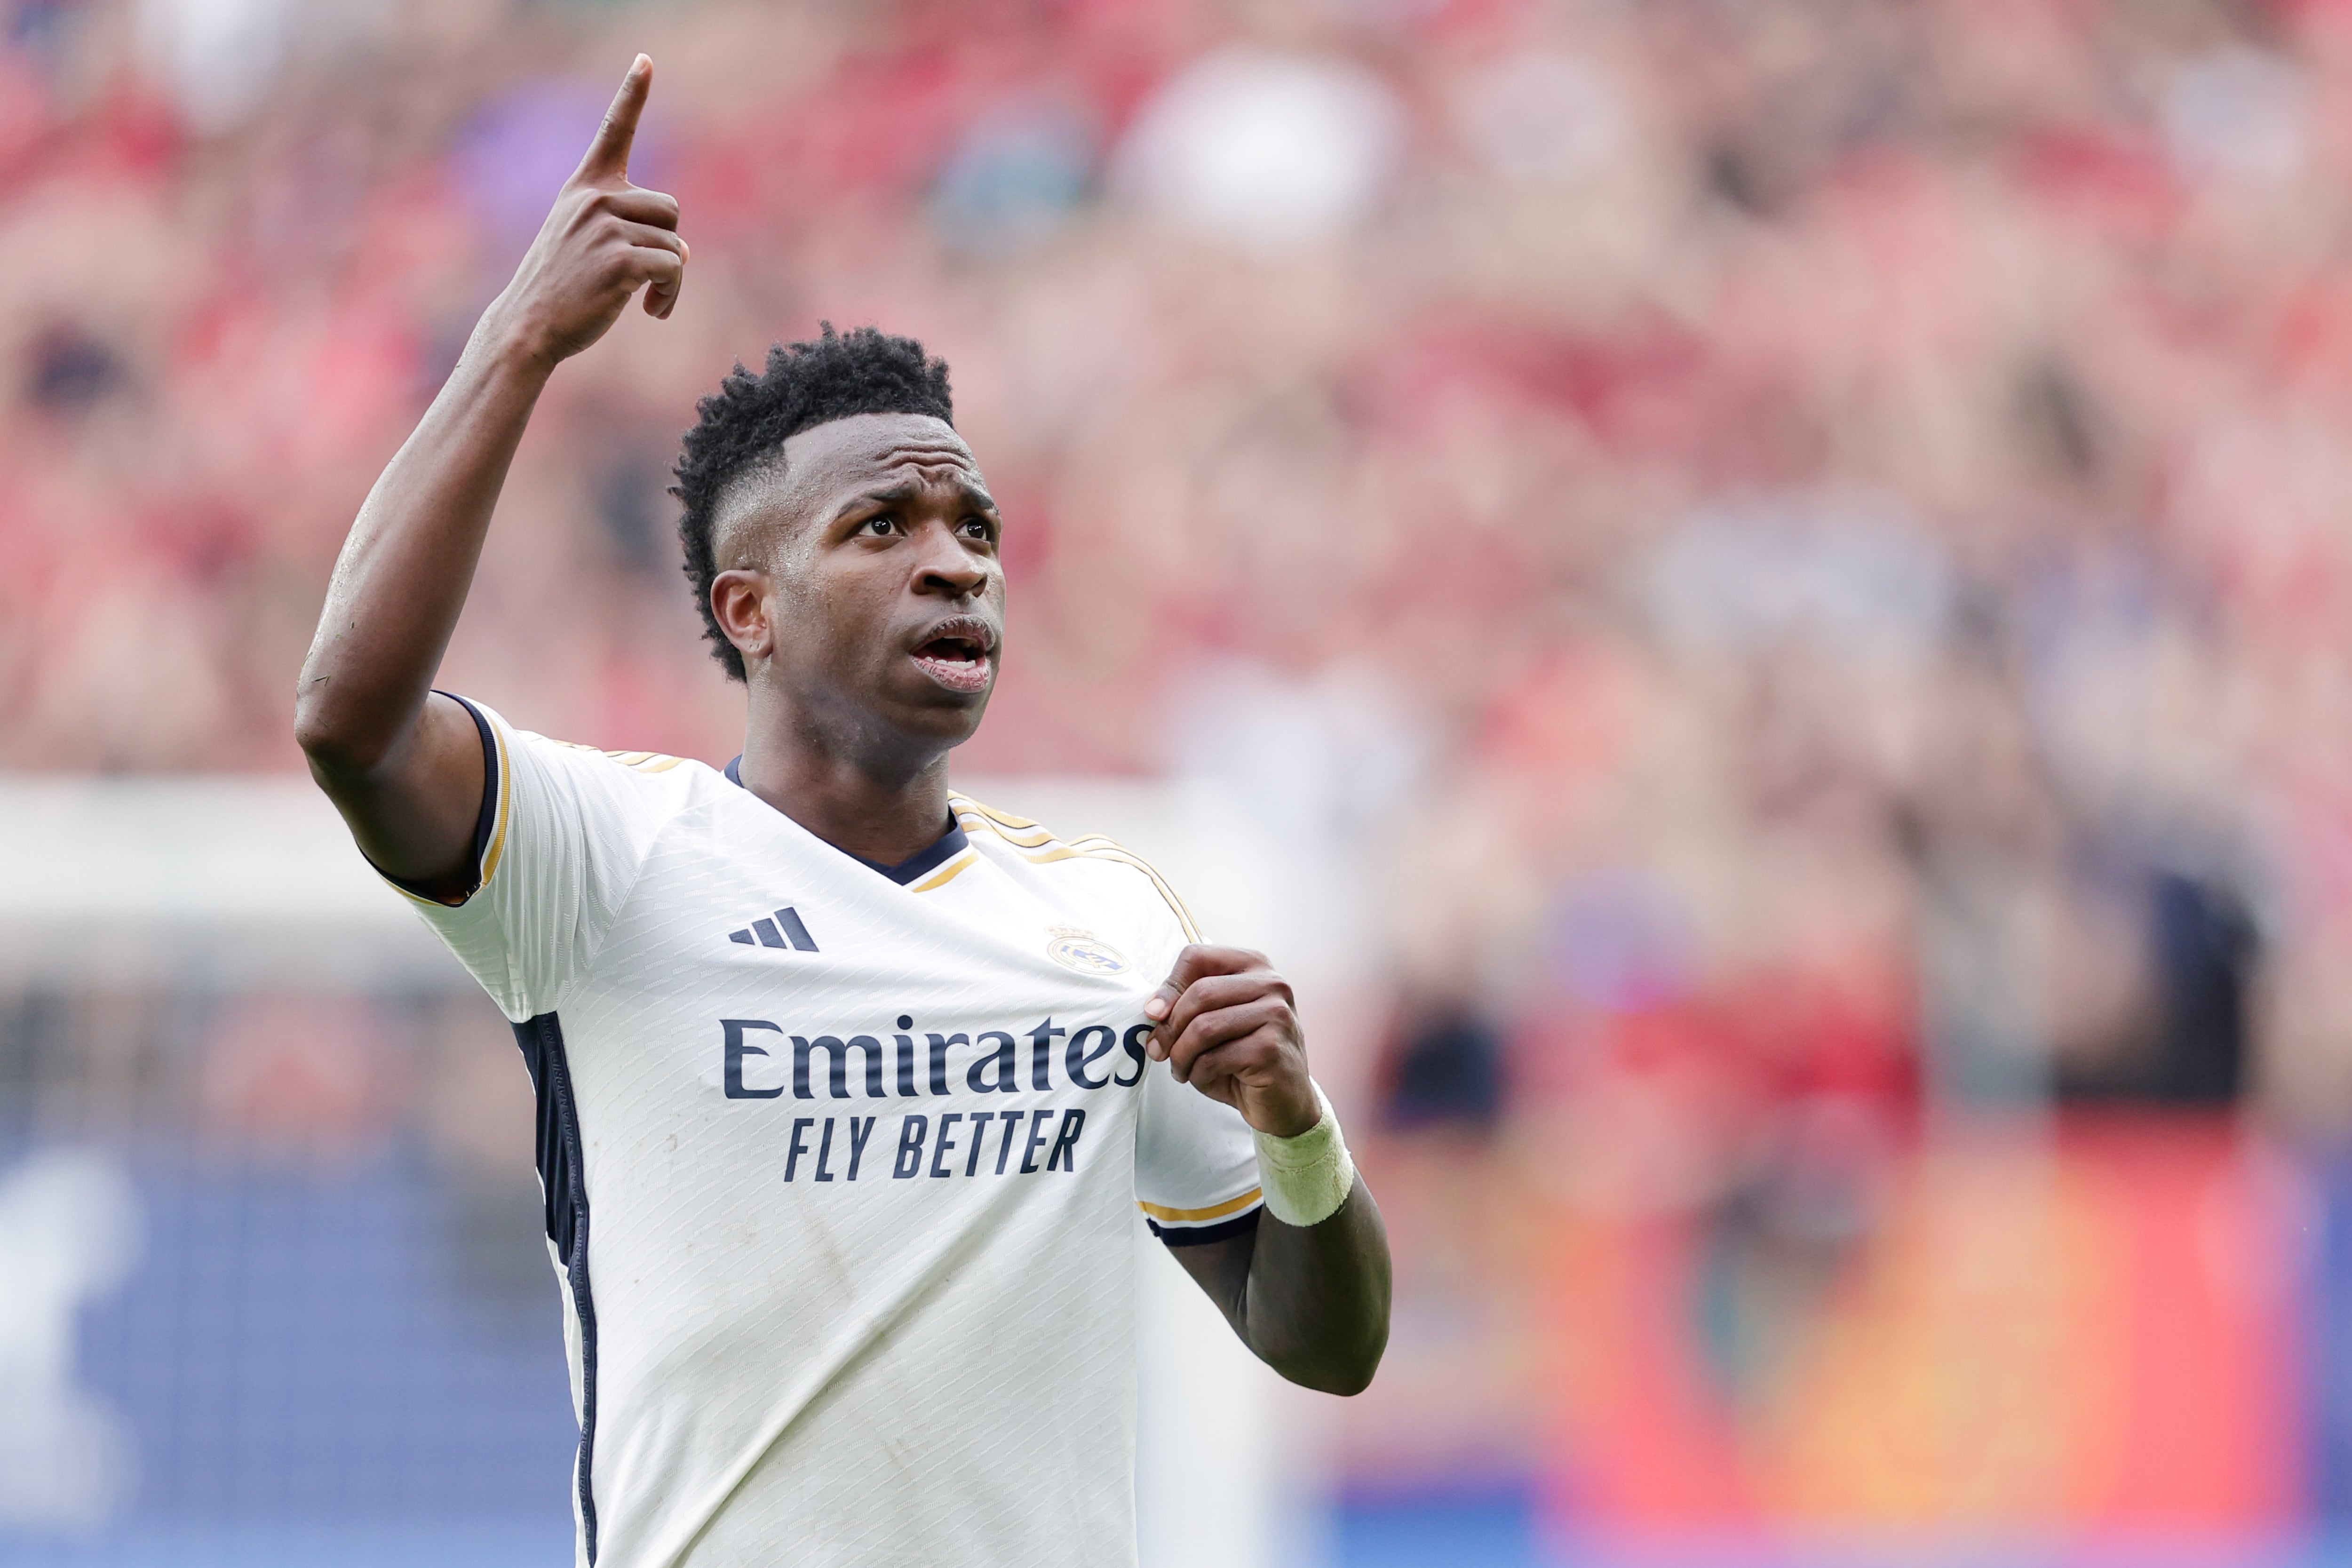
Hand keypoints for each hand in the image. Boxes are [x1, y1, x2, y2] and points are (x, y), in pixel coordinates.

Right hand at [483, 54, 685, 367]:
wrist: (529, 325)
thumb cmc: (562, 287)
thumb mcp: (587, 242)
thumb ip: (628, 229)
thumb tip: (683, 250)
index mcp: (585, 187)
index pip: (613, 130)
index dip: (632, 93)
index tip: (646, 60)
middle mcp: (595, 199)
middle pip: (670, 207)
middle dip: (668, 243)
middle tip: (650, 276)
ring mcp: (605, 228)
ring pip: (675, 244)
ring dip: (671, 279)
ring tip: (646, 298)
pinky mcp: (620, 260)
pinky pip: (673, 268)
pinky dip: (669, 294)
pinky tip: (651, 311)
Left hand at [1144, 946, 1319, 1137]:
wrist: (1285, 1100)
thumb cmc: (1244, 1057)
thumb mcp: (1214, 1022)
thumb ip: (1188, 1006)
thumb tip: (1153, 1010)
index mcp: (1253, 965)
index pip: (1197, 957)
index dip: (1169, 986)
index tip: (1153, 1014)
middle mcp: (1271, 983)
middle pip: (1200, 993)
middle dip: (1170, 1027)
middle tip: (1158, 1051)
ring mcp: (1276, 1015)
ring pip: (1204, 1027)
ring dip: (1181, 1055)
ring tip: (1181, 1069)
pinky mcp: (1271, 1049)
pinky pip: (1215, 1058)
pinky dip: (1198, 1074)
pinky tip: (1203, 1079)